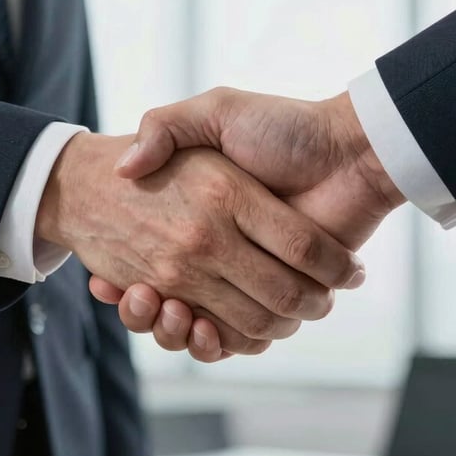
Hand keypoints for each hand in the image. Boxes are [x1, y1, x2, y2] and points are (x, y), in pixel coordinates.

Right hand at [36, 132, 364, 353]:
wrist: (349, 149)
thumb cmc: (284, 127)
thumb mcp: (216, 111)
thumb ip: (166, 126)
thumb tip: (122, 167)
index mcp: (206, 214)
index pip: (152, 256)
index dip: (128, 279)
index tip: (106, 282)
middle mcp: (222, 248)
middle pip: (171, 300)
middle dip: (148, 312)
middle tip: (140, 297)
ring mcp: (250, 273)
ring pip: (200, 325)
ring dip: (173, 331)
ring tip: (164, 309)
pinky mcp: (280, 294)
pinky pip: (239, 335)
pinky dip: (217, 344)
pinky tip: (198, 327)